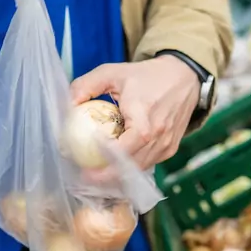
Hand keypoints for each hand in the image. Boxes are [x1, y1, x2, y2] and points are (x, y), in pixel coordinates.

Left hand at [71, 56, 200, 171]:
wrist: (184, 77)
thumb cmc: (147, 75)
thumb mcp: (112, 72)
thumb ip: (85, 86)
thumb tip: (67, 106)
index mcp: (144, 118)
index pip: (123, 149)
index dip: (104, 161)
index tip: (84, 166)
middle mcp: (159, 135)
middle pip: (131, 166)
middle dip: (106, 177)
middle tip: (85, 177)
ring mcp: (167, 144)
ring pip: (140, 169)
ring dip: (120, 174)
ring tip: (98, 174)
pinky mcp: (171, 148)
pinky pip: (149, 163)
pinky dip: (133, 167)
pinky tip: (118, 165)